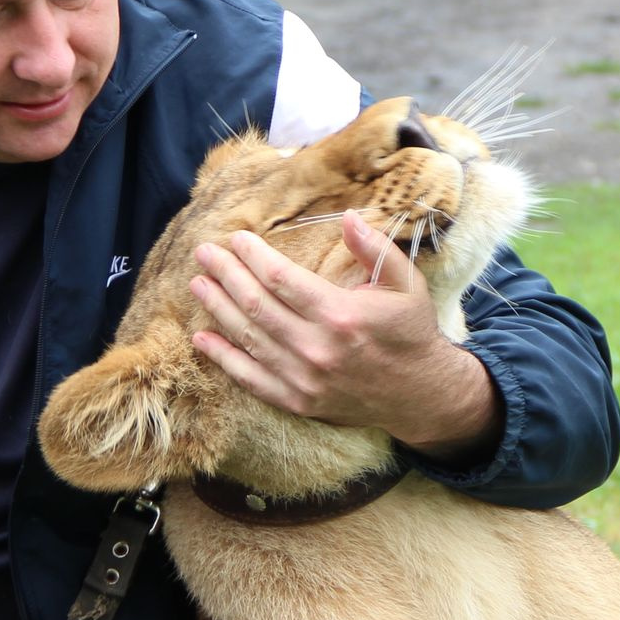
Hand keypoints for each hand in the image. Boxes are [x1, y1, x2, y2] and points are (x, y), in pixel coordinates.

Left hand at [188, 211, 501, 458]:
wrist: (421, 395)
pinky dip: (223, 358)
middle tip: (204, 253)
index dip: (253, 256)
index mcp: (342, 315)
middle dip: (225, 275)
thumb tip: (348, 217)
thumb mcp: (406, 284)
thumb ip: (375, 249)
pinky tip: (202, 338)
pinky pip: (250, 379)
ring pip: (248, 339)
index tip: (236, 239)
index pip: (281, 279)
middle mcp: (318, 349)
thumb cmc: (411, 332)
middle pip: (256, 305)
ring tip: (198, 284)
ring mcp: (304, 380)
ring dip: (218, 309)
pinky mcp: (298, 402)